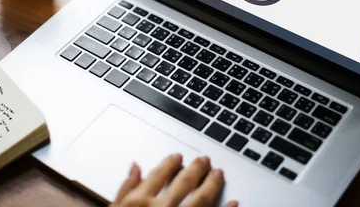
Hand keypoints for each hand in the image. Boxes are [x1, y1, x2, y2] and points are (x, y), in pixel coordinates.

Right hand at [111, 154, 237, 206]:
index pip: (159, 176)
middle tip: (205, 160)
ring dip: (212, 184)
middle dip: (196, 169)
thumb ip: (125, 189)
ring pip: (201, 199)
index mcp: (140, 203)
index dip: (169, 164)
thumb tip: (136, 167)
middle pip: (183, 183)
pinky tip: (234, 203)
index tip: (178, 157)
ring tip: (219, 174)